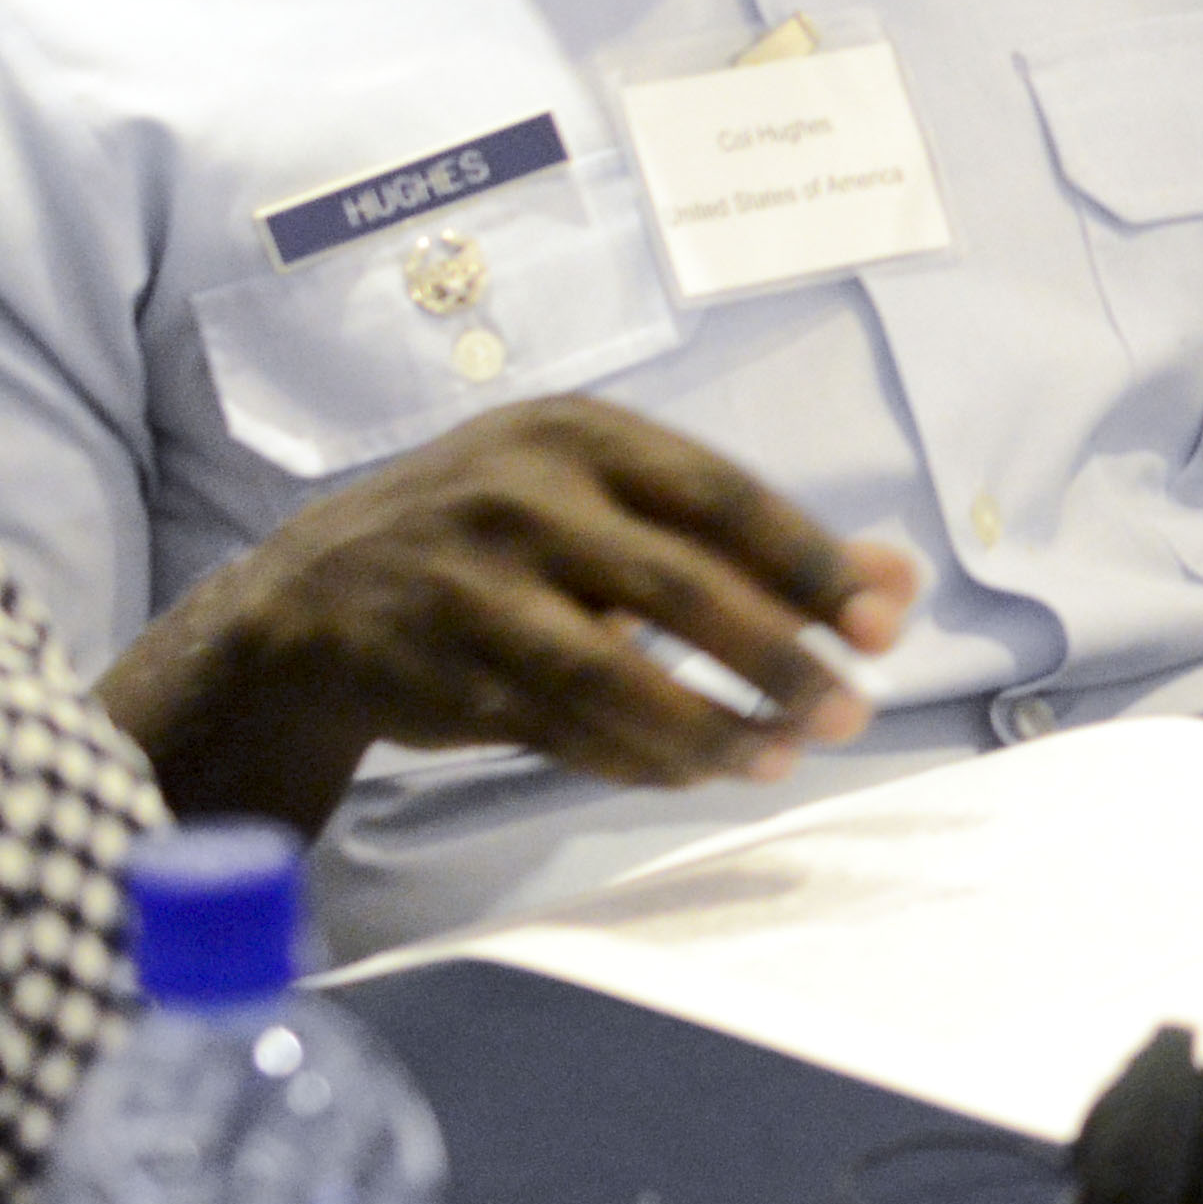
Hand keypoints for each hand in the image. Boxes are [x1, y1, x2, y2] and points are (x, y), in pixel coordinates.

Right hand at [97, 398, 916, 826]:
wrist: (308, 599)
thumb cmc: (499, 539)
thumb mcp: (609, 503)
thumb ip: (747, 542)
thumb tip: (894, 582)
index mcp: (580, 435)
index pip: (724, 499)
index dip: (810, 565)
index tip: (882, 622)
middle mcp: (522, 498)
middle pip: (681, 587)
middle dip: (778, 657)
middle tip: (853, 707)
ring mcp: (470, 588)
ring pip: (615, 674)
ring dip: (711, 726)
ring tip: (781, 757)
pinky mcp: (436, 672)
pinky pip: (560, 727)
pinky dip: (638, 757)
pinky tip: (699, 768)